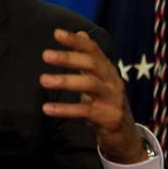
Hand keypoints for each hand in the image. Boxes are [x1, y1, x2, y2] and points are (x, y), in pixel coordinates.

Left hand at [39, 29, 145, 163]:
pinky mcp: (109, 118)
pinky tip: (47, 108)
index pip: (93, 50)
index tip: (57, 33)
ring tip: (43, 80)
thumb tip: (81, 32)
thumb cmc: (106, 103)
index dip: (76, 41)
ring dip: (65, 81)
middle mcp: (112, 81)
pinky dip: (65, 109)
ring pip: (90, 85)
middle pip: (92, 64)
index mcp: (107, 70)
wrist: (125, 136)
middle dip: (68, 58)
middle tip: (45, 55)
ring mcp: (112, 99)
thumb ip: (88, 58)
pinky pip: (84, 111)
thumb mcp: (98, 79)